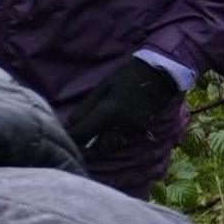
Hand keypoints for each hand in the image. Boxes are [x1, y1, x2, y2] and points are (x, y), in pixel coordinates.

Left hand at [65, 58, 184, 155]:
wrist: (161, 74)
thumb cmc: (127, 76)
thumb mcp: (103, 87)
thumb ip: (86, 107)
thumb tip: (71, 123)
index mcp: (109, 112)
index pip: (83, 133)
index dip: (71, 138)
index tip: (62, 140)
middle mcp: (122, 125)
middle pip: (99, 149)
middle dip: (87, 148)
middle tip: (78, 141)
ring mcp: (135, 130)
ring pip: (112, 148)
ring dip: (101, 146)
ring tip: (91, 138)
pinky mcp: (143, 130)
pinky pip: (124, 142)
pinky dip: (113, 141)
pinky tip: (107, 132)